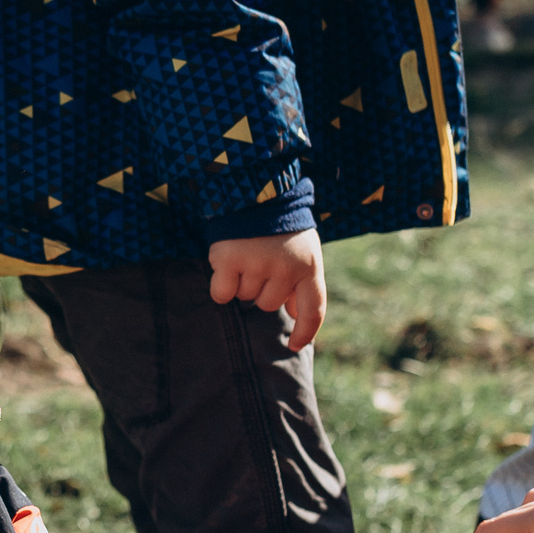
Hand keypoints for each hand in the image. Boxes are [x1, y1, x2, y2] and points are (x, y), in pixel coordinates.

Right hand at [208, 230, 326, 351]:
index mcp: (309, 265)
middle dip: (261, 287)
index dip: (305, 331)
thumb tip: (293, 314)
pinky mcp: (229, 260)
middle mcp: (286, 268)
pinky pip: (222, 294)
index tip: (294, 345)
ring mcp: (257, 264)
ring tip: (246, 252)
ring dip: (241, 280)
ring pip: (244, 297)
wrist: (252, 187)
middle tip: (260, 258)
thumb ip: (302, 281)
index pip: (313, 310)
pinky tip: (226, 262)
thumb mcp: (302, 249)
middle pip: (267, 304)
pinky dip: (221, 284)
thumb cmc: (279, 224)